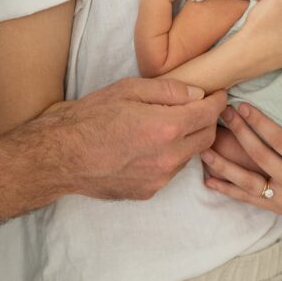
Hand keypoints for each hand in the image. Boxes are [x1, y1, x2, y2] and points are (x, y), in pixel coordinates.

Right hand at [45, 78, 226, 200]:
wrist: (62, 155)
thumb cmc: (91, 117)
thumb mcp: (128, 89)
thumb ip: (168, 91)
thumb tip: (196, 94)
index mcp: (165, 127)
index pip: (208, 114)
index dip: (218, 102)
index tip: (219, 94)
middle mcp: (168, 157)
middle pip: (206, 138)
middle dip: (208, 120)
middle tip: (198, 107)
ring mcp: (159, 178)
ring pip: (189, 156)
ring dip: (188, 139)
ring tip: (169, 125)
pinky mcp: (148, 191)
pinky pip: (170, 170)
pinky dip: (170, 155)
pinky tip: (150, 145)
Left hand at [201, 104, 281, 220]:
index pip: (280, 141)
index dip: (259, 122)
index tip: (243, 106)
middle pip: (260, 156)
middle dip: (240, 132)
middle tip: (224, 113)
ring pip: (248, 182)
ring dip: (224, 165)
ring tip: (205, 148)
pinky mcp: (277, 209)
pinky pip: (249, 199)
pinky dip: (228, 190)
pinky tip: (210, 180)